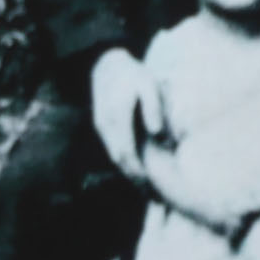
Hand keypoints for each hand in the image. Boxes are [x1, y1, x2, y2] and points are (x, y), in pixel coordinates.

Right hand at [89, 48, 165, 183]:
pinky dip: (123, 160)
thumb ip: (153, 108)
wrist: (107, 64)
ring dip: (128, 171)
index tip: (151, 185)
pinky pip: (112, 148)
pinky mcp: (102, 125)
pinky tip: (135, 166)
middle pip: (119, 160)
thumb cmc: (133, 75)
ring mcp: (102, 126)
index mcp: (118, 119)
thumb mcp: (148, 86)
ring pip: (114, 155)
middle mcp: (106, 126)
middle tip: (151, 194)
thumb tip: (157, 132)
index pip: (126, 154)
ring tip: (145, 185)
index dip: (137, 172)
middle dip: (134, 178)